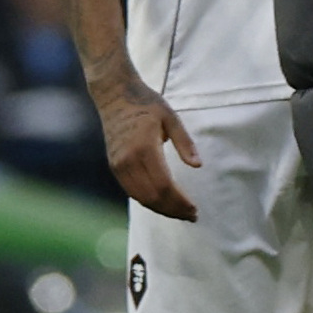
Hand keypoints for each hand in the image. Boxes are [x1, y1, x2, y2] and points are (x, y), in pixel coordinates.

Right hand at [90, 71, 201, 220]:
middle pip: (152, 196)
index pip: (164, 185)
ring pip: (140, 197)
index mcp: (144, 148)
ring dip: (161, 209)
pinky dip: (148, 201)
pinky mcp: (114, 166)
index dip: (179, 201)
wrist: (115, 95)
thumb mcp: (171, 117)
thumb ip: (184, 142)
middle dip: (173, 210)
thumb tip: (198, 166)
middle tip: (192, 216)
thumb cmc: (146, 103)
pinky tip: (162, 203)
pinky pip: (132, 191)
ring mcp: (118, 165)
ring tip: (180, 213)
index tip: (195, 209)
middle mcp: (128, 161)